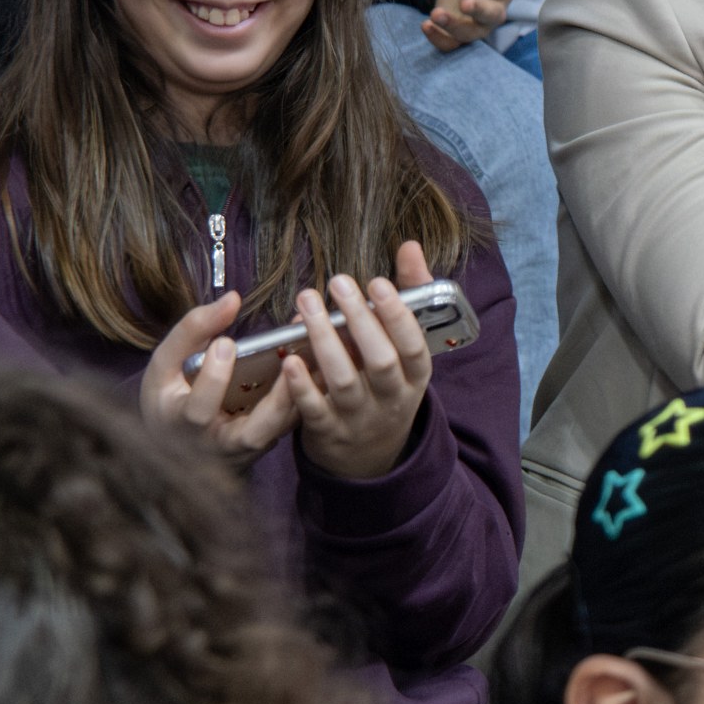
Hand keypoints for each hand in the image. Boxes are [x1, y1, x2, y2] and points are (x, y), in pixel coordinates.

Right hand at [141, 292, 299, 465]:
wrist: (182, 448)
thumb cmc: (170, 398)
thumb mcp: (165, 365)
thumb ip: (193, 330)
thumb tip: (232, 299)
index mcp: (184, 422)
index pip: (199, 408)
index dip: (214, 377)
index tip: (226, 343)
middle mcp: (218, 443)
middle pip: (251, 435)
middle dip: (274, 400)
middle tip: (289, 360)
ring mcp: (246, 447)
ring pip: (280, 433)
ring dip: (300, 397)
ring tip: (313, 359)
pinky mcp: (267, 442)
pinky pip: (290, 423)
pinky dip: (308, 396)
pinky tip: (321, 365)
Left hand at [284, 242, 440, 480]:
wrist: (370, 457)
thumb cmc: (386, 384)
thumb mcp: (405, 348)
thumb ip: (410, 296)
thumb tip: (410, 247)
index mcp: (414, 377)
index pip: (414, 347)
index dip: (398, 316)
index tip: (376, 283)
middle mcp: (391, 399)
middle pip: (380, 362)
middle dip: (360, 321)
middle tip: (338, 282)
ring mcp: (358, 418)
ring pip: (344, 381)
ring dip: (324, 342)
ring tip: (306, 304)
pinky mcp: (327, 433)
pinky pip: (313, 410)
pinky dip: (301, 386)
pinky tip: (289, 358)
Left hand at [424, 0, 514, 50]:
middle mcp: (495, 12)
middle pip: (492, 14)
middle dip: (478, 9)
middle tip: (463, 2)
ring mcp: (478, 27)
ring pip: (470, 33)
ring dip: (453, 25)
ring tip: (434, 13)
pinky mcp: (459, 37)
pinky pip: (452, 45)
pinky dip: (439, 39)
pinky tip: (425, 25)